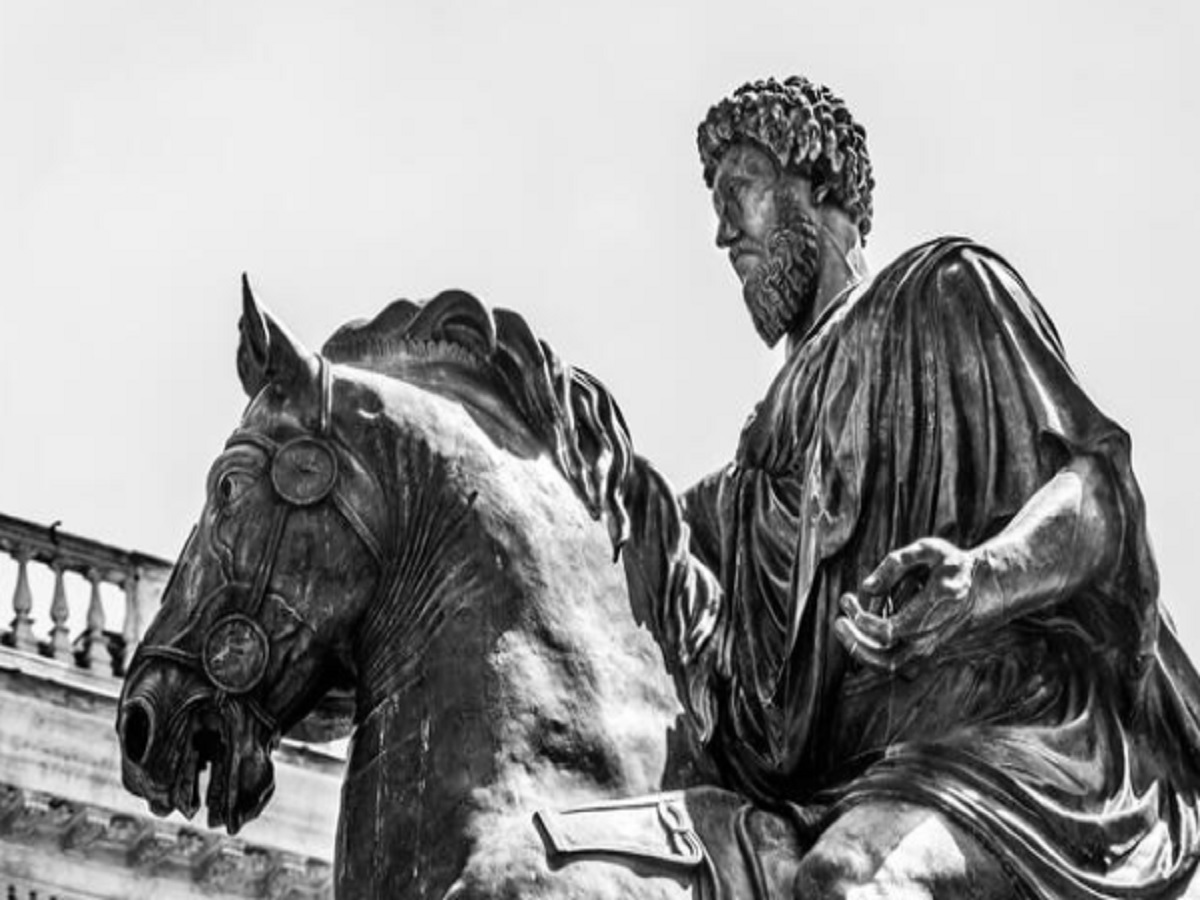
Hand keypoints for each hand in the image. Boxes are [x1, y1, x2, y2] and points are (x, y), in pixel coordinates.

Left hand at [834, 537, 987, 673]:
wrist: (982, 589)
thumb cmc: (952, 566)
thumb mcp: (930, 549)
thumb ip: (896, 563)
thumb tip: (866, 587)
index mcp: (931, 613)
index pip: (887, 632)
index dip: (861, 620)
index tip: (847, 599)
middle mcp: (929, 638)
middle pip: (885, 661)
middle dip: (854, 644)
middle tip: (838, 621)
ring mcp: (928, 650)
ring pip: (888, 666)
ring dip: (860, 649)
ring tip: (844, 622)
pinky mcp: (924, 654)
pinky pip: (893, 662)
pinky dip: (872, 648)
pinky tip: (863, 624)